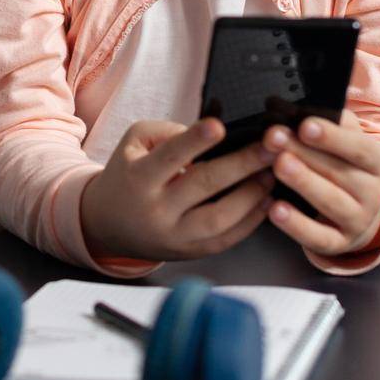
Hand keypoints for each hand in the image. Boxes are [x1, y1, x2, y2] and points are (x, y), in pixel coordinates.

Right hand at [80, 116, 276, 262]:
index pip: (169, 157)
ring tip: (271, 174)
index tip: (219, 126)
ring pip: (219, 219)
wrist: (108, 224)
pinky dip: (250, 222)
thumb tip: (210, 135)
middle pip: (203, 186)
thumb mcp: (133, 143)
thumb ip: (167, 132)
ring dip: (251, 196)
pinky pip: (225, 240)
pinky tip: (266, 201)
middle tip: (270, 146)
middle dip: (242, 164)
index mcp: (139, 178)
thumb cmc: (128, 175)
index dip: (194, 141)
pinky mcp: (190, 252)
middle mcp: (156, 210)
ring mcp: (174, 236)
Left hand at [262, 107, 379, 255]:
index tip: (305, 125)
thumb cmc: (342, 166)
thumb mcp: (344, 142)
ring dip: (303, 182)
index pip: (359, 147)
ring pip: (331, 202)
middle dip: (304, 153)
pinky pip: (319, 236)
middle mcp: (373, 192)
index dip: (333, 137)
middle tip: (274, 138)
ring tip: (278, 165)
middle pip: (339, 171)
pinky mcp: (340, 243)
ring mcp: (359, 220)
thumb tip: (287, 108)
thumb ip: (324, 122)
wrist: (359, 212)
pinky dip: (296, 225)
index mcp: (377, 161)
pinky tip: (275, 209)